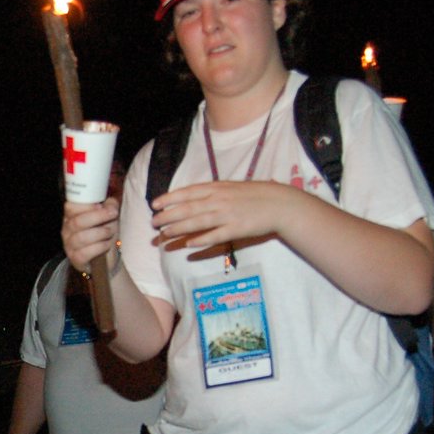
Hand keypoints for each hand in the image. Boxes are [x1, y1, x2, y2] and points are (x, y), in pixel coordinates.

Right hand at [62, 198, 119, 271]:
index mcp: (71, 216)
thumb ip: (109, 206)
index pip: (70, 207)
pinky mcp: (76, 259)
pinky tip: (107, 244)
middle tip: (113, 214)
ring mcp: (70, 246)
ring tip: (111, 231)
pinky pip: (85, 253)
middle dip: (98, 217)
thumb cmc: (103, 234)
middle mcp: (67, 230)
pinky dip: (100, 247)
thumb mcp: (107, 217)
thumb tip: (110, 203)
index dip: (86, 205)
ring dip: (101, 232)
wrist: (105, 258)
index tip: (101, 205)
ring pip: (81, 237)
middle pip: (77, 222)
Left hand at [150, 180, 302, 253]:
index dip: (169, 198)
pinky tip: (188, 245)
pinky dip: (201, 240)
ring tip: (164, 235)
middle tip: (153, 224)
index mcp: (218, 187)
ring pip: (198, 222)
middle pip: (188, 208)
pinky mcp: (237, 229)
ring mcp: (228, 215)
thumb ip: (213, 192)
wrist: (280, 203)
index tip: (154, 204)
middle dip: (168, 216)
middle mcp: (219, 200)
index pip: (188, 192)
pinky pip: (216, 236)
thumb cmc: (255, 195)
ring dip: (179, 229)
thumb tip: (193, 198)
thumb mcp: (232, 188)